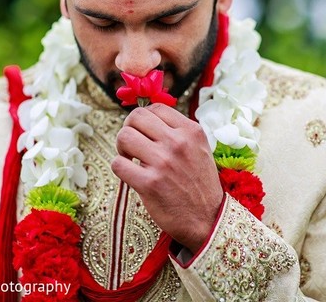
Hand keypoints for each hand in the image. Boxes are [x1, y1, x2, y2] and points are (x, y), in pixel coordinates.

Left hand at [111, 103, 223, 252]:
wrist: (207, 218)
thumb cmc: (200, 184)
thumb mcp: (199, 149)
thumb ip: (178, 132)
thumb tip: (148, 119)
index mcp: (191, 131)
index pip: (156, 107)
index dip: (143, 118)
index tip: (142, 131)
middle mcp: (178, 142)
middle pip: (136, 117)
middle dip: (129, 129)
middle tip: (132, 144)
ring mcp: (163, 162)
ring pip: (124, 136)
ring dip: (122, 148)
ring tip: (130, 158)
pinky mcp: (149, 183)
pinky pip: (118, 164)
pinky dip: (119, 167)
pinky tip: (130, 174)